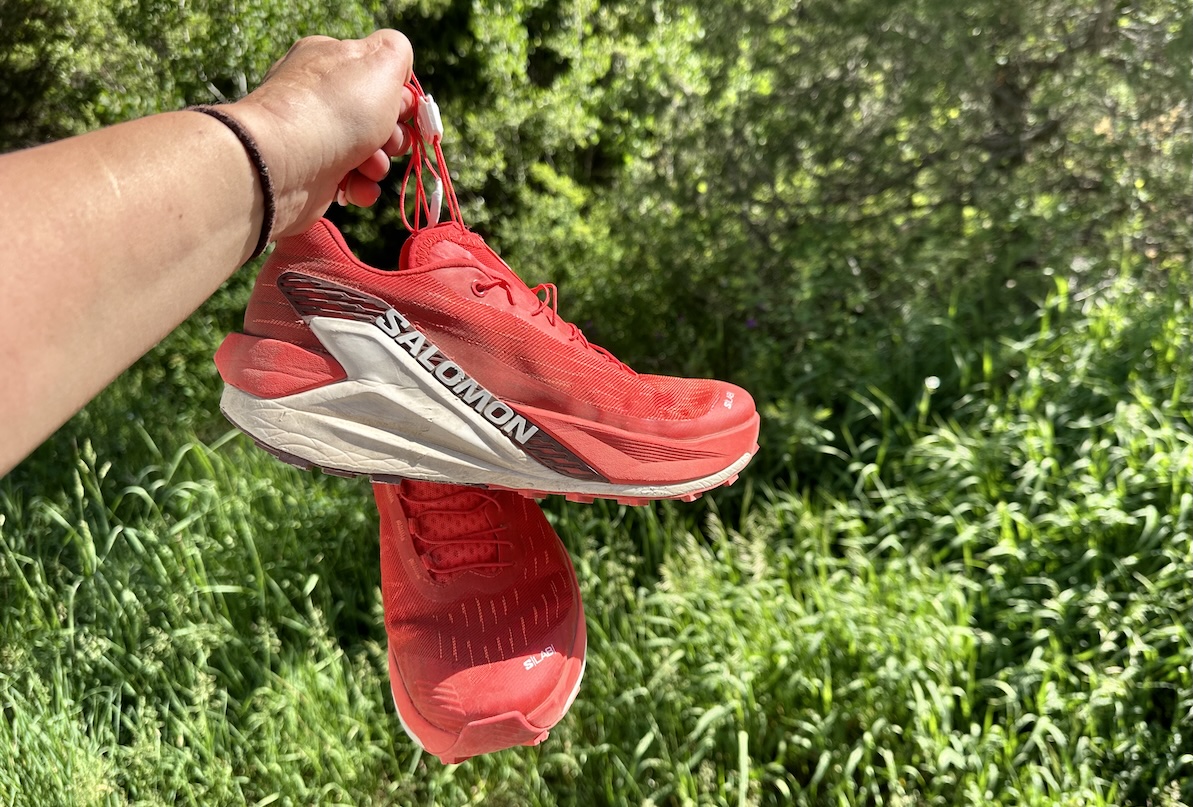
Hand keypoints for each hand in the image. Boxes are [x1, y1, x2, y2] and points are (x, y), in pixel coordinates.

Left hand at [226, 30, 415, 239]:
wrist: (284, 165)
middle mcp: (320, 95)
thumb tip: (398, 65)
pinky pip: (350, 181)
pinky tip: (356, 188)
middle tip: (387, 142)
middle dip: (393, 136)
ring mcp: (315, 137)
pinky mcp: (313, 174)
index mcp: (332, 60)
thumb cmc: (336, 109)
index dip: (400, 98)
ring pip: (368, 153)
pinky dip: (360, 187)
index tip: (404, 113)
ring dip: (379, 165)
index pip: (379, 76)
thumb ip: (397, 51)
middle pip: (378, 118)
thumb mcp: (379, 61)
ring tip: (368, 168)